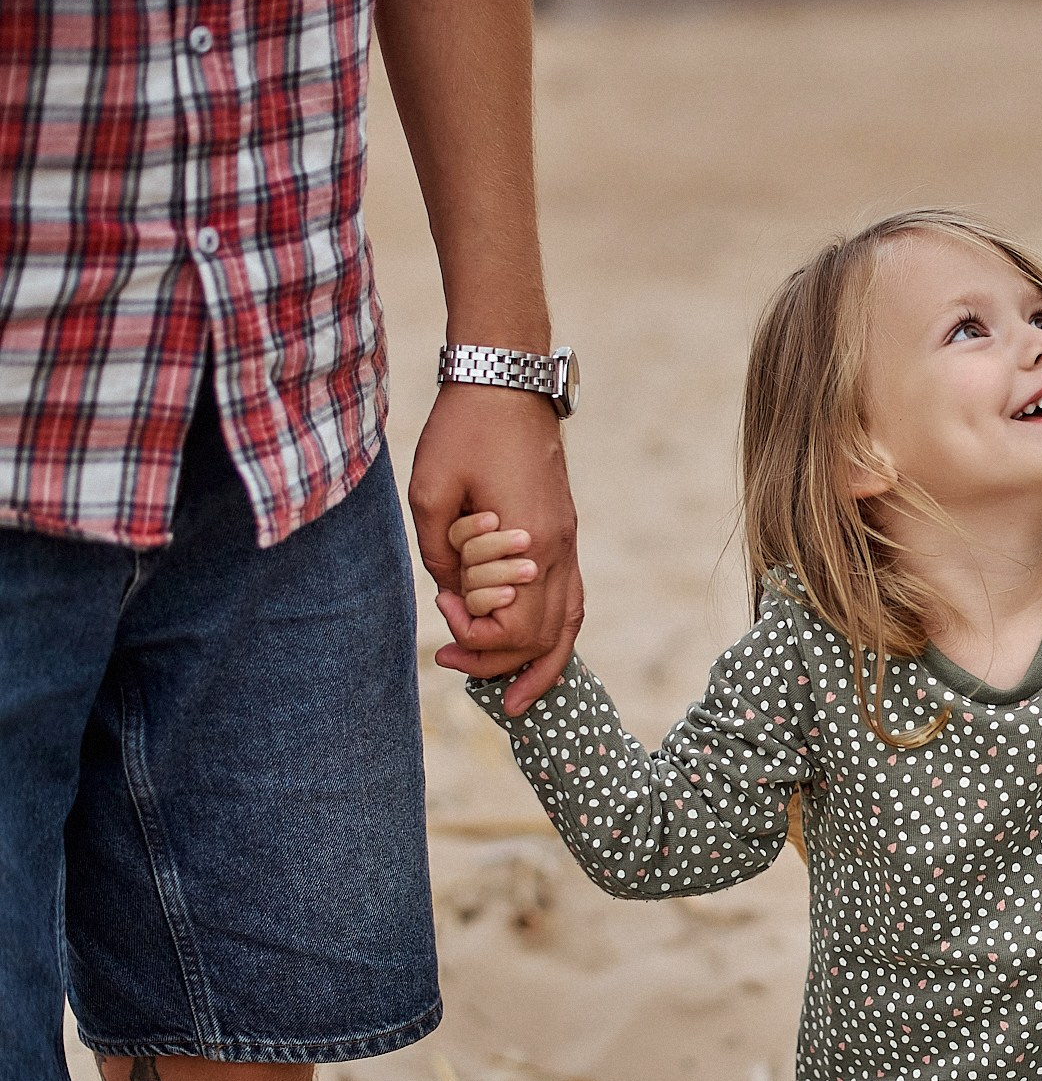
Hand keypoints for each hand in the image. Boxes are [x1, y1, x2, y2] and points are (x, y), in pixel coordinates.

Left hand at [409, 383, 583, 714]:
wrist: (507, 383)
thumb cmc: (465, 431)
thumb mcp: (431, 491)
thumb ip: (438, 552)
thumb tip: (450, 592)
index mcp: (530, 543)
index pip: (515, 628)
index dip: (475, 636)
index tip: (443, 610)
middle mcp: (558, 550)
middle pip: (544, 637)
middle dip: (499, 663)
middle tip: (450, 664)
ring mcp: (568, 541)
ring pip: (569, 624)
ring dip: (542, 664)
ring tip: (519, 698)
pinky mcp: (564, 532)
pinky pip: (571, 599)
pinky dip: (555, 633)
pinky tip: (534, 646)